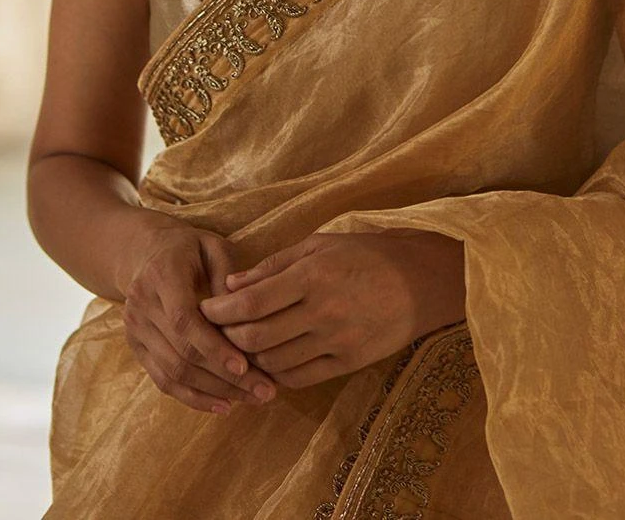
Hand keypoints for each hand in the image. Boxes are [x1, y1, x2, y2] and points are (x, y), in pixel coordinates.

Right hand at [120, 221, 278, 414]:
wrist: (144, 253)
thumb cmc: (189, 248)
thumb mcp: (212, 245)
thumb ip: (228, 274)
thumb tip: (246, 312)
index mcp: (161, 276)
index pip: (184, 320)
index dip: (214, 347)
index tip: (246, 366)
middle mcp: (141, 307)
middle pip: (182, 353)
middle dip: (225, 377)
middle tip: (265, 390)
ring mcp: (135, 331)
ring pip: (174, 373)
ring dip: (215, 392)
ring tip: (253, 398)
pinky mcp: (137, 350)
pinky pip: (164, 382)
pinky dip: (194, 398)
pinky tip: (224, 405)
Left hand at [199, 228, 465, 389]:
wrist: (421, 281)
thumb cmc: (366, 254)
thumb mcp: (319, 245)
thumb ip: (273, 265)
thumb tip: (231, 284)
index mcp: (313, 276)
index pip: (251, 303)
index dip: (221, 311)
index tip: (204, 310)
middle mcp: (322, 312)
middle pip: (257, 337)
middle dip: (228, 337)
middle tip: (215, 331)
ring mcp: (336, 341)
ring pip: (274, 362)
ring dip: (250, 358)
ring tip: (240, 346)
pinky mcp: (348, 363)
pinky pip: (300, 378)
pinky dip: (277, 373)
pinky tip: (270, 361)